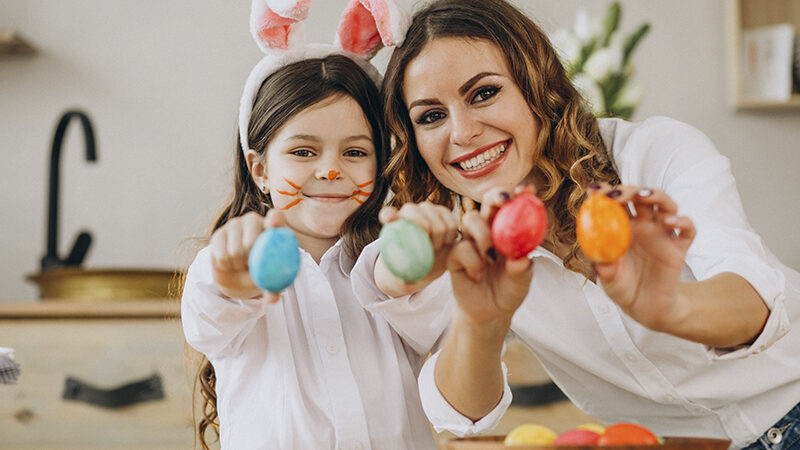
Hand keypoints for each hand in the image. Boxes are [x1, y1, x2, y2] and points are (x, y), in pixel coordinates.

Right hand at [209, 210, 286, 301]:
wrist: (238, 276)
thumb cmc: (260, 273)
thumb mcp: (270, 280)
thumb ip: (273, 287)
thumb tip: (273, 299)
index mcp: (273, 227)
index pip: (276, 217)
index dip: (275, 220)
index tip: (273, 225)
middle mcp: (254, 220)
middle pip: (252, 241)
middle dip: (251, 259)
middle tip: (251, 266)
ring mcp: (235, 225)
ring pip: (235, 251)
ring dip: (238, 265)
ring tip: (242, 264)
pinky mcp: (219, 233)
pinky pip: (221, 255)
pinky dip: (225, 265)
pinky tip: (230, 263)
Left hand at [376, 201, 459, 294]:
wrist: (429, 261)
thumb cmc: (412, 269)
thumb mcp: (404, 278)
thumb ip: (402, 280)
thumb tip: (405, 284)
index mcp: (394, 224)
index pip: (388, 214)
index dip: (389, 215)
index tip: (389, 220)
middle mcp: (409, 212)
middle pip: (420, 220)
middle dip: (426, 238)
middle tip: (428, 252)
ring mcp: (427, 210)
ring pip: (438, 225)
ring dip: (440, 241)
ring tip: (435, 249)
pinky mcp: (443, 212)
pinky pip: (451, 224)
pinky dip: (451, 237)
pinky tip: (445, 243)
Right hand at [446, 186, 533, 325]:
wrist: (489, 313)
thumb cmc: (509, 292)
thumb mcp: (521, 282)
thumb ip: (522, 270)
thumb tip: (523, 259)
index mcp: (509, 231)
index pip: (514, 207)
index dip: (519, 195)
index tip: (527, 189)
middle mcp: (489, 231)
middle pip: (489, 202)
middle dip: (496, 196)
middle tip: (504, 200)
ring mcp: (470, 241)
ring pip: (471, 219)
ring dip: (483, 234)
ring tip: (489, 253)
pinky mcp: (455, 254)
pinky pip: (461, 247)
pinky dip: (472, 261)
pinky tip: (477, 275)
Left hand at [588, 184, 695, 330]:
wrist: (645, 308)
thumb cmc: (623, 288)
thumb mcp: (608, 279)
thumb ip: (604, 268)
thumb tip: (597, 261)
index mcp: (622, 228)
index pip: (616, 203)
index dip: (606, 193)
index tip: (595, 190)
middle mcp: (643, 227)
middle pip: (640, 197)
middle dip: (629, 190)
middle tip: (618, 194)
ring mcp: (662, 235)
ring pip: (665, 204)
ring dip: (656, 195)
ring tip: (644, 195)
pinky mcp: (679, 248)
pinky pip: (687, 229)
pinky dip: (682, 221)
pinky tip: (669, 222)